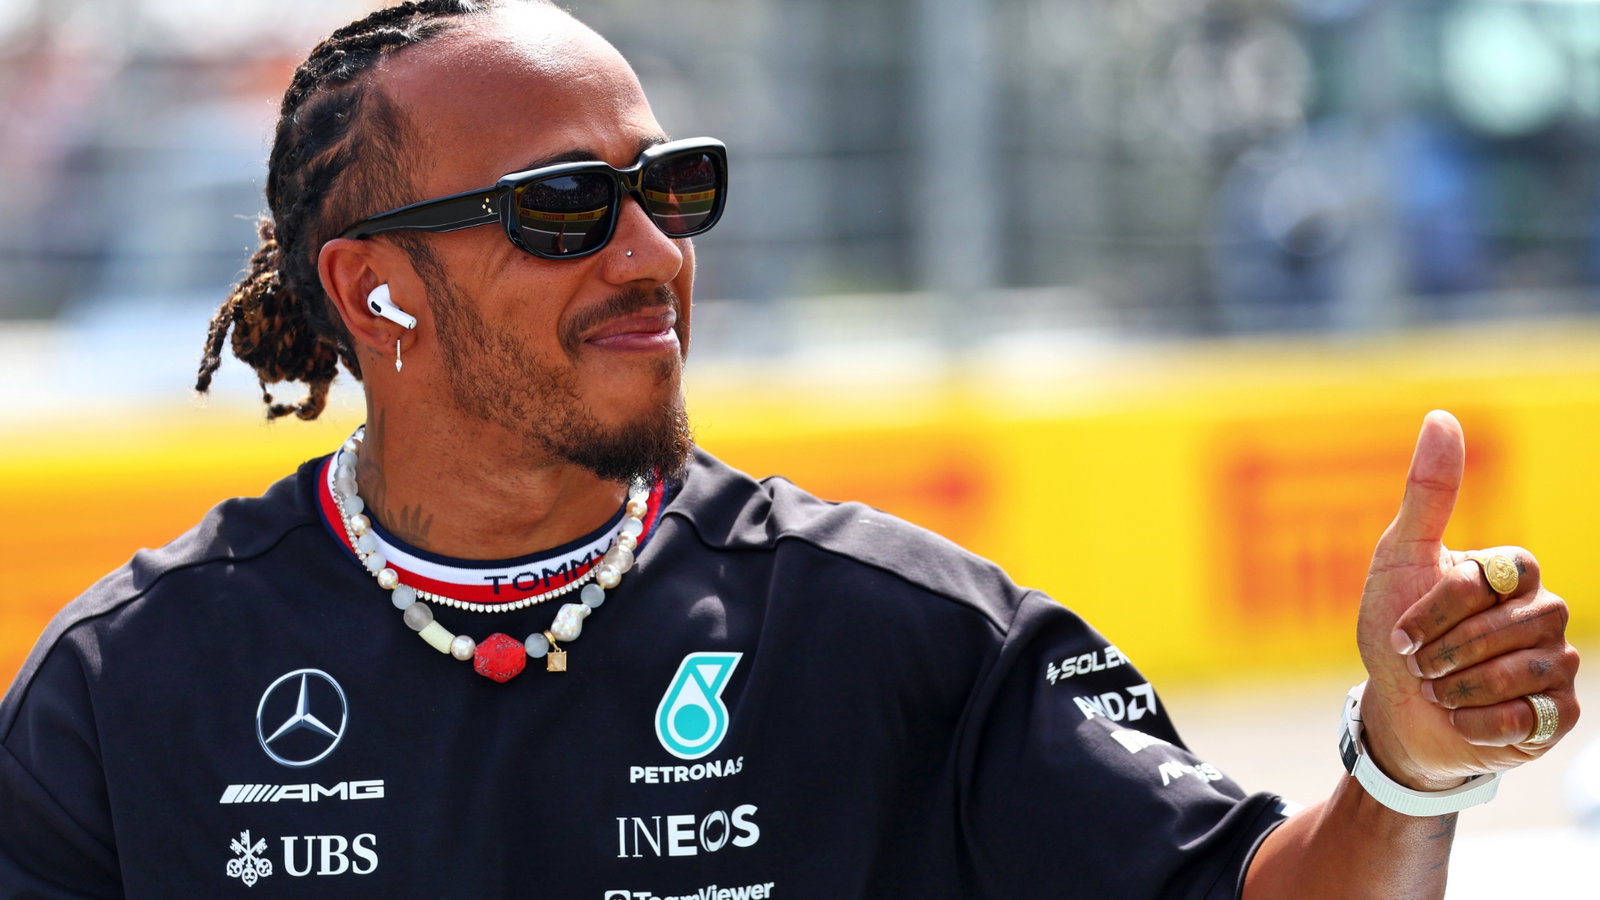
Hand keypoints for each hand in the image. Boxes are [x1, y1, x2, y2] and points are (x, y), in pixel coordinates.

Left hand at [1354, 410, 1579, 789]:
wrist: (1396, 711)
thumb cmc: (1395, 629)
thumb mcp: (1400, 556)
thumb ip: (1427, 492)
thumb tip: (1442, 416)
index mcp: (1513, 572)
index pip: (1493, 578)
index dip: (1439, 609)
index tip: (1400, 632)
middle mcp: (1545, 612)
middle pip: (1512, 626)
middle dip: (1447, 650)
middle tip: (1419, 665)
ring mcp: (1556, 664)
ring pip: (1522, 672)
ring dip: (1460, 687)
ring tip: (1437, 690)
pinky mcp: (1558, 715)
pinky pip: (1530, 718)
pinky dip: (1480, 723)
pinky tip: (1462, 719)